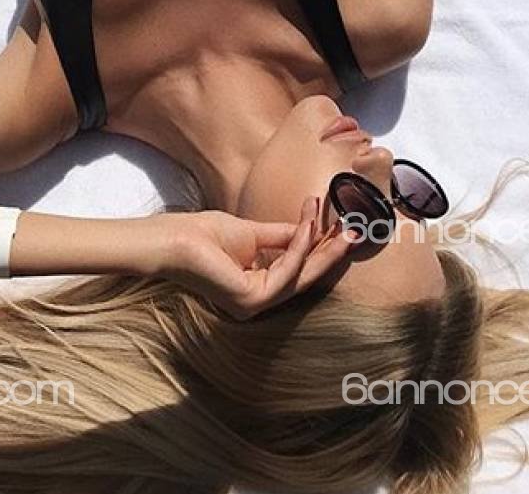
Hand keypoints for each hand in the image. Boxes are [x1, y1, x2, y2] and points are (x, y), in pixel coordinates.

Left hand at [150, 198, 355, 319]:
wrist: (173, 239)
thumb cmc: (203, 235)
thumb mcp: (252, 232)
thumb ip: (282, 235)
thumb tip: (310, 228)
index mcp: (258, 288)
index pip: (297, 271)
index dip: (321, 249)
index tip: (340, 226)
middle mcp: (258, 302)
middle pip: (304, 278)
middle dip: (330, 254)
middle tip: (355, 231)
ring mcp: (254, 305)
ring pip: (300, 276)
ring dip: (319, 247)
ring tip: (335, 224)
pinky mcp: (250, 299)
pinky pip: (286, 271)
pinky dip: (300, 247)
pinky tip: (308, 226)